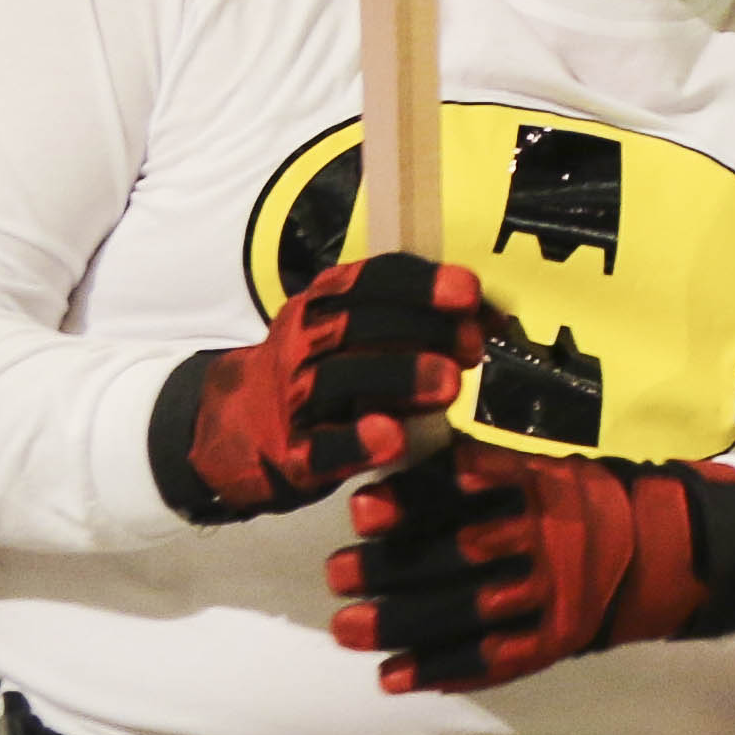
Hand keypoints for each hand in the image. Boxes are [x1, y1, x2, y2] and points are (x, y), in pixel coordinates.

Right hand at [149, 253, 493, 522]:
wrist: (237, 428)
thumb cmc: (326, 373)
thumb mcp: (361, 334)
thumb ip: (421, 322)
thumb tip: (496, 318)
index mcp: (327, 304)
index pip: (371, 281)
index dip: (420, 284)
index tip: (469, 292)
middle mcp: (304, 342)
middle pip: (359, 324)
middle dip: (421, 329)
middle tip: (472, 347)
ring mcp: (292, 398)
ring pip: (339, 379)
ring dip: (398, 376)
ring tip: (450, 385)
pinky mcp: (289, 454)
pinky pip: (320, 447)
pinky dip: (356, 443)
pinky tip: (393, 439)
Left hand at [327, 442, 734, 690]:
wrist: (657, 549)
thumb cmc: (571, 500)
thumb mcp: (537, 465)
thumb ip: (473, 463)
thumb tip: (394, 446)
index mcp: (541, 486)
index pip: (469, 490)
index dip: (414, 499)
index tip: (361, 508)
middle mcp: (550, 538)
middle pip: (462, 555)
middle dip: (393, 566)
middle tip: (334, 573)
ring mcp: (556, 592)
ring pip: (472, 611)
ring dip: (403, 623)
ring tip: (346, 628)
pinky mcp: (558, 638)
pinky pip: (496, 659)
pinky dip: (442, 669)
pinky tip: (391, 678)